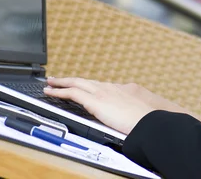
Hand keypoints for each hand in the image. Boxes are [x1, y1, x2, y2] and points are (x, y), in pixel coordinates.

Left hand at [44, 77, 190, 135]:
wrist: (149, 122)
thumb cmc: (148, 122)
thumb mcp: (138, 114)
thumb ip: (129, 113)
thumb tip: (127, 120)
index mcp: (123, 90)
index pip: (100, 86)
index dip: (89, 85)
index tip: (83, 86)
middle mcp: (111, 88)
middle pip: (86, 81)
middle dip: (71, 79)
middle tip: (59, 79)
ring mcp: (103, 92)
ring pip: (76, 83)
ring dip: (62, 83)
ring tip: (50, 83)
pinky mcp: (95, 100)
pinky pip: (73, 93)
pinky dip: (60, 92)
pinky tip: (51, 92)